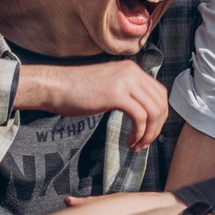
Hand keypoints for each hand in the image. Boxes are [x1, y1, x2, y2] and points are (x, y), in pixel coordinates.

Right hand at [15, 61, 170, 148]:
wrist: (54, 87)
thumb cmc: (75, 91)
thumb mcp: (108, 86)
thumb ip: (127, 92)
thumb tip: (143, 113)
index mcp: (132, 69)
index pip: (160, 93)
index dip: (159, 116)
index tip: (149, 132)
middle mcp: (133, 72)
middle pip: (160, 103)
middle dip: (157, 127)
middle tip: (144, 142)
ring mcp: (126, 82)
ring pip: (154, 111)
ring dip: (149, 133)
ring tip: (136, 144)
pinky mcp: (117, 94)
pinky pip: (140, 117)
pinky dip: (139, 133)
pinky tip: (129, 141)